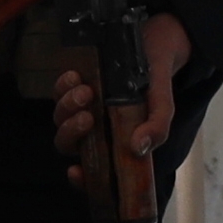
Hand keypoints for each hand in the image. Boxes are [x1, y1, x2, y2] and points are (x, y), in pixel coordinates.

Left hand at [51, 12, 188, 173]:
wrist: (156, 44)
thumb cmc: (157, 83)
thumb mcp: (163, 105)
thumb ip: (157, 127)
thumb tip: (139, 148)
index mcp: (113, 143)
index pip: (91, 170)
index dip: (80, 178)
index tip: (75, 171)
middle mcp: (93, 129)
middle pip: (67, 143)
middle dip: (71, 133)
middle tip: (88, 117)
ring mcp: (81, 107)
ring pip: (60, 117)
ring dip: (67, 107)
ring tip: (87, 91)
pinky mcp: (74, 84)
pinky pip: (59, 90)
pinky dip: (63, 86)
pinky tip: (76, 77)